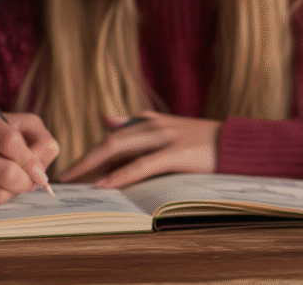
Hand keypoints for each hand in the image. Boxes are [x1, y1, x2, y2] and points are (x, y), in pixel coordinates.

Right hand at [0, 109, 58, 204]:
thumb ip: (39, 138)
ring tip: (18, 182)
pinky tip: (1, 187)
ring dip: (17, 189)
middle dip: (28, 178)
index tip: (38, 165)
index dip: (30, 157)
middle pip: (6, 170)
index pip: (9, 140)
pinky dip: (3, 196)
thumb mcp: (15, 125)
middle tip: (33, 178)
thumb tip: (43, 166)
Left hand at [58, 111, 220, 188]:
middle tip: (63, 177)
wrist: (239, 143)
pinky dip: (121, 174)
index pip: (114, 136)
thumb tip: (106, 118)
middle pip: (110, 141)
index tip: (73, 169)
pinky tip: (106, 184)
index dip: (92, 153)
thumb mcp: (171, 128)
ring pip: (119, 148)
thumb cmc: (206, 141)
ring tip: (75, 181)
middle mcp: (155, 125)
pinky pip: (142, 165)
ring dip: (93, 165)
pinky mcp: (177, 153)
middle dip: (84, 159)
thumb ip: (138, 124)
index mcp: (153, 121)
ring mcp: (166, 137)